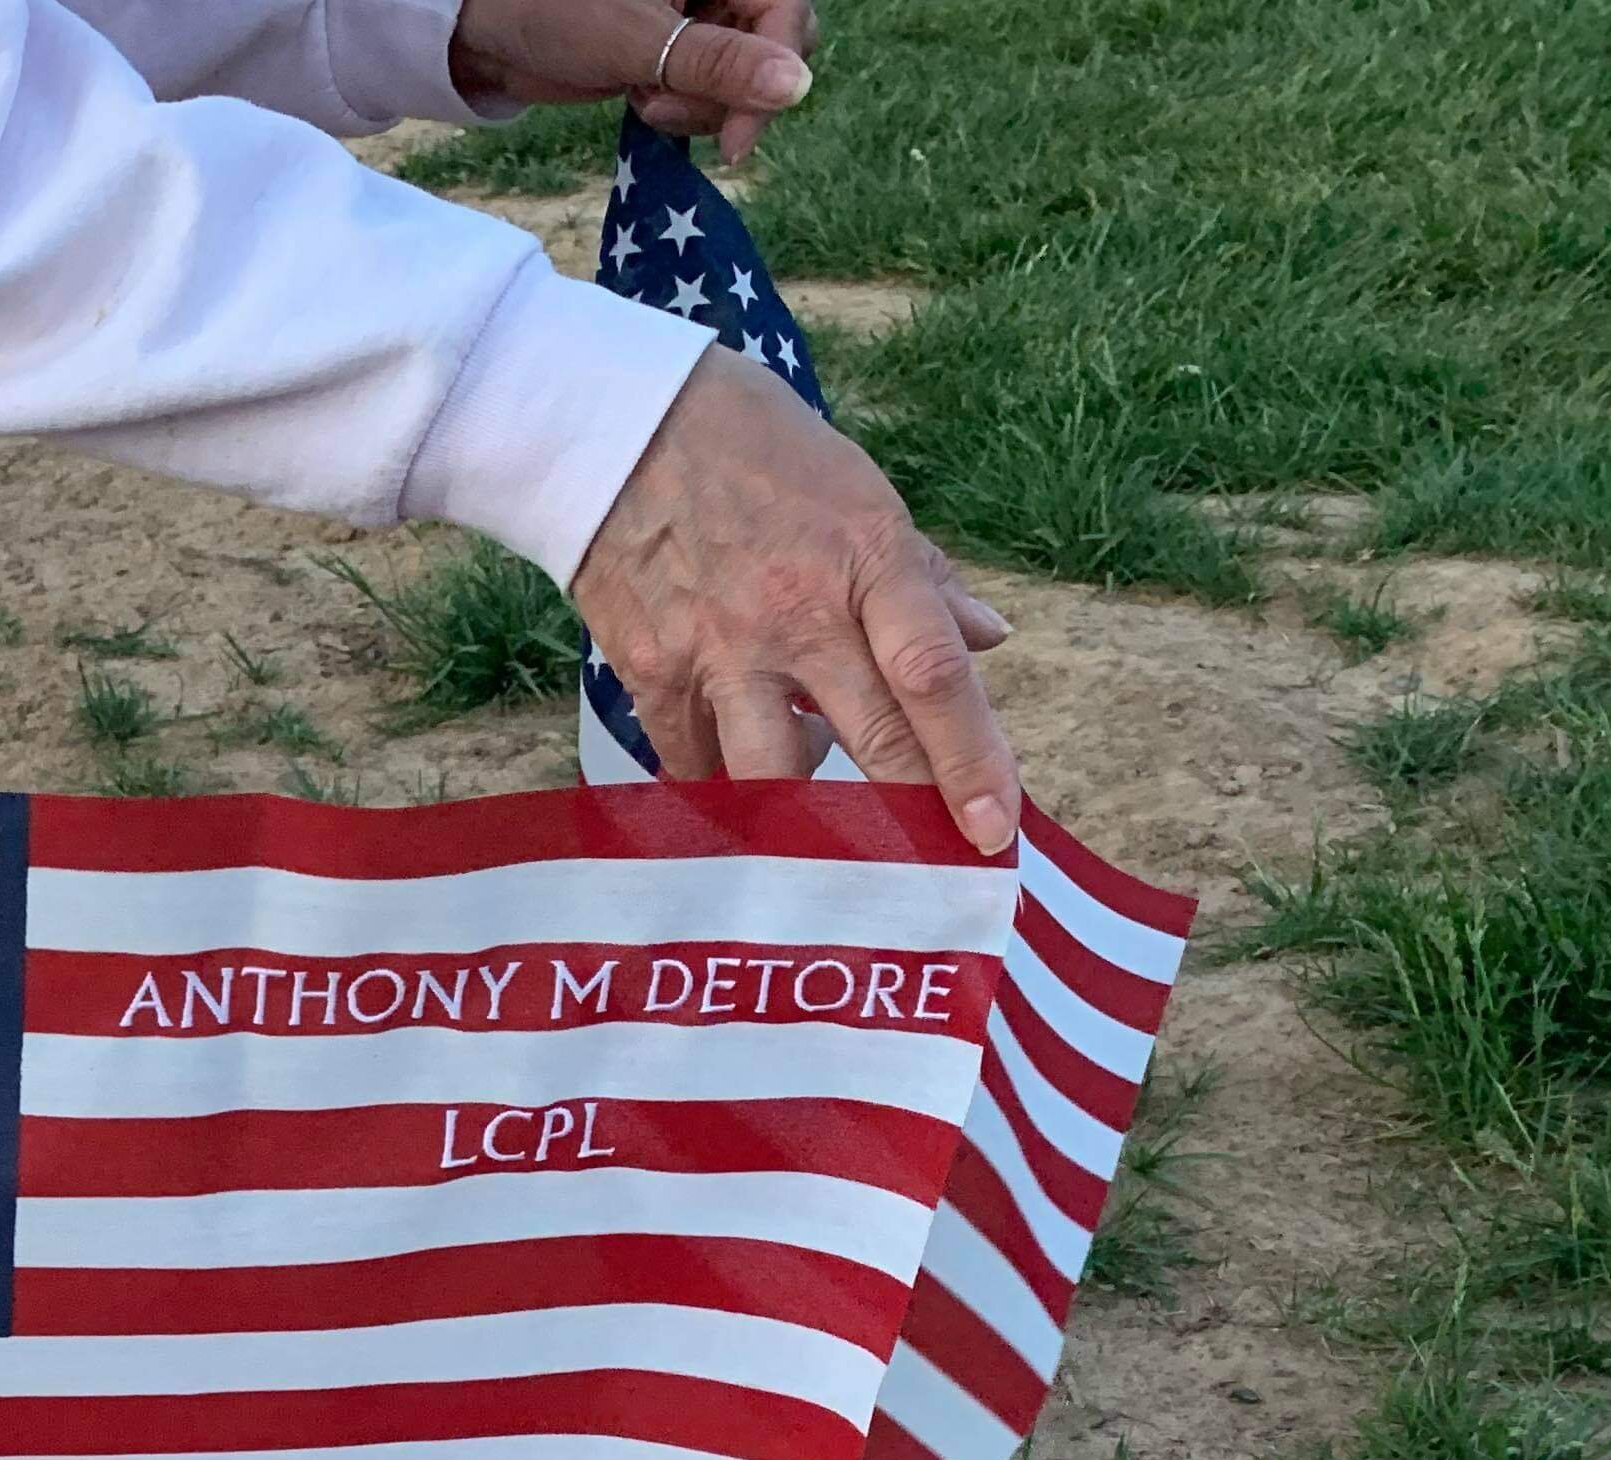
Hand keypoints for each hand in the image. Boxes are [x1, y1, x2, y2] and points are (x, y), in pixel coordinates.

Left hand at [449, 0, 817, 166]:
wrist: (489, 32)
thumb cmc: (555, 12)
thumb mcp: (639, 40)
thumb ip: (718, 64)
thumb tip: (796, 88)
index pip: (785, 13)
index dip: (771, 77)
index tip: (736, 143)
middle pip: (771, 49)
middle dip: (727, 97)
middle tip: (661, 108)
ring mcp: (702, 18)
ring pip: (740, 80)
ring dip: (698, 108)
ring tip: (641, 98)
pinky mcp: (679, 50)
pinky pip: (708, 90)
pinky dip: (682, 108)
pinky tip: (640, 99)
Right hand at [571, 345, 1017, 852]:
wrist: (616, 427)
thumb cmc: (751, 448)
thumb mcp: (857, 490)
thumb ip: (920, 576)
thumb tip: (988, 639)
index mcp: (864, 559)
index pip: (933, 674)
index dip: (971, 759)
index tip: (994, 830)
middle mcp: (797, 614)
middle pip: (868, 740)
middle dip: (906, 819)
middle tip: (931, 881)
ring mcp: (719, 649)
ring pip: (771, 773)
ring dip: (802, 813)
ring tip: (816, 829)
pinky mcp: (651, 671)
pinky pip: (692, 760)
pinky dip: (716, 785)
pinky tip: (729, 791)